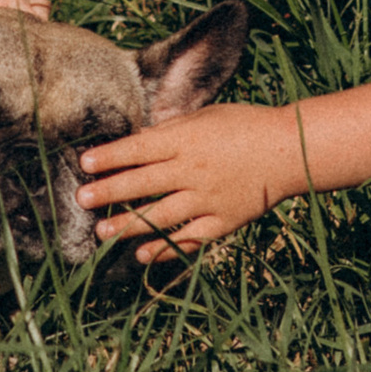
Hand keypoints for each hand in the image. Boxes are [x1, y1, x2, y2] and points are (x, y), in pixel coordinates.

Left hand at [78, 100, 314, 258]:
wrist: (289, 150)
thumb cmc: (244, 125)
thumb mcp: (205, 116)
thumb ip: (171, 130)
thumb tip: (137, 140)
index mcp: (186, 139)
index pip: (139, 148)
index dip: (110, 156)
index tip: (84, 163)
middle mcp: (193, 170)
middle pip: (142, 182)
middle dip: (109, 191)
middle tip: (81, 199)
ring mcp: (208, 199)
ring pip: (160, 215)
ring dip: (128, 225)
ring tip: (101, 232)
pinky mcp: (223, 221)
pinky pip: (189, 237)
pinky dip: (166, 248)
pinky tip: (143, 255)